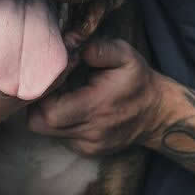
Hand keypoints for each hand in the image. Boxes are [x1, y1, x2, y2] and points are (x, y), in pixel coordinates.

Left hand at [27, 38, 165, 154]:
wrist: (158, 113)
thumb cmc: (137, 80)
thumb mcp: (124, 55)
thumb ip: (98, 48)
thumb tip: (71, 43)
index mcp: (97, 107)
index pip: (50, 111)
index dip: (41, 93)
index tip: (50, 76)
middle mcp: (91, 132)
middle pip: (40, 124)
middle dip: (36, 103)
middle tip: (49, 84)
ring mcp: (88, 145)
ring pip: (46, 131)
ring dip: (47, 112)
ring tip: (61, 93)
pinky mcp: (87, 151)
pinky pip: (59, 136)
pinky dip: (59, 121)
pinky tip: (71, 106)